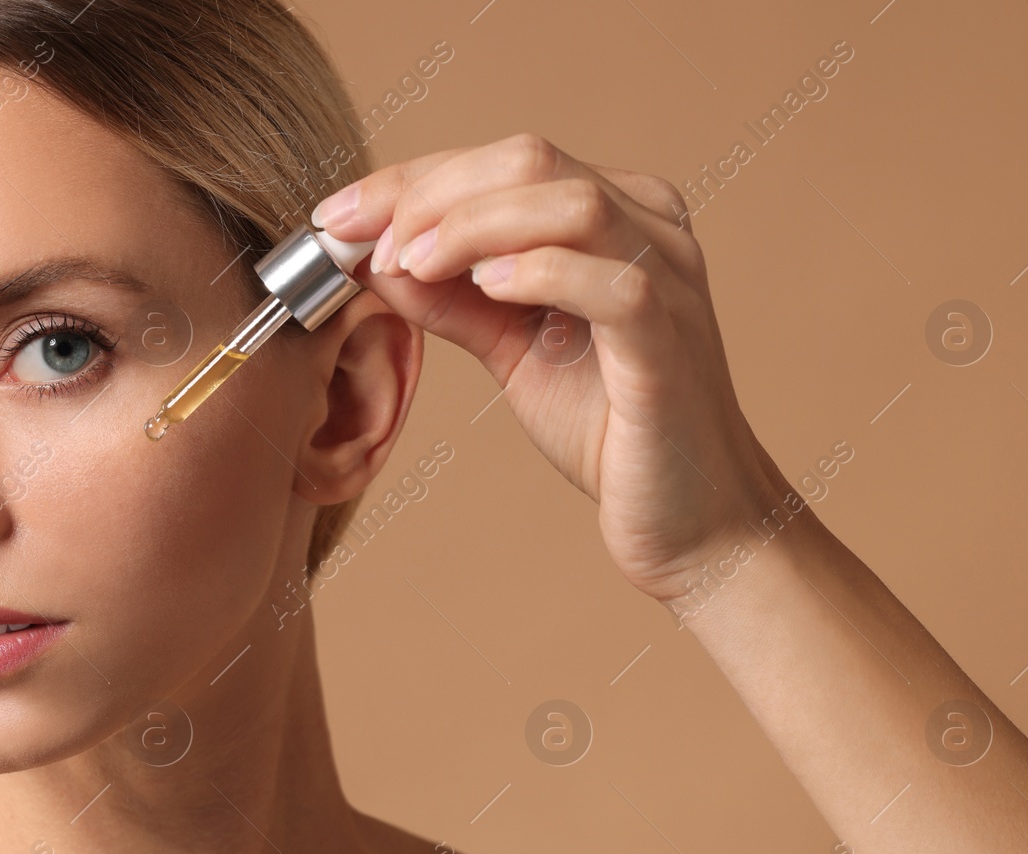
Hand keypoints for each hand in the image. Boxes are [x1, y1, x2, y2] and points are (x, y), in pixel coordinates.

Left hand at [312, 133, 787, 601]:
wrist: (691, 518)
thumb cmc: (611, 428)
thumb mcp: (512, 349)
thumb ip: (452, 300)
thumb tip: (376, 258)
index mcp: (614, 214)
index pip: (502, 165)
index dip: (408, 181)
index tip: (336, 219)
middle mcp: (651, 225)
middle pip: (529, 161)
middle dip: (426, 194)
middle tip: (362, 240)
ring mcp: (669, 278)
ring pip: (569, 203)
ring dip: (473, 226)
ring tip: (412, 263)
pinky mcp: (671, 341)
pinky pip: (612, 282)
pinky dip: (540, 271)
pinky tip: (484, 288)